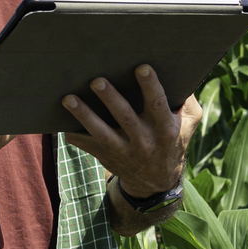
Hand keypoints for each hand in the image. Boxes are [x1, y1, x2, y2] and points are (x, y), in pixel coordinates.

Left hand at [61, 65, 199, 197]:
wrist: (156, 181)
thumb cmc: (173, 140)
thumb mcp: (189, 124)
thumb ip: (187, 101)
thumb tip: (182, 74)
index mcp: (165, 128)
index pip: (158, 104)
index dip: (150, 86)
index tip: (141, 67)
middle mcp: (143, 140)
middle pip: (125, 117)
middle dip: (110, 98)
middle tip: (96, 81)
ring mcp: (123, 150)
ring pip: (101, 132)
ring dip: (84, 115)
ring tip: (69, 99)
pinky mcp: (106, 156)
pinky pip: (87, 145)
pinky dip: (73, 133)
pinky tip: (58, 121)